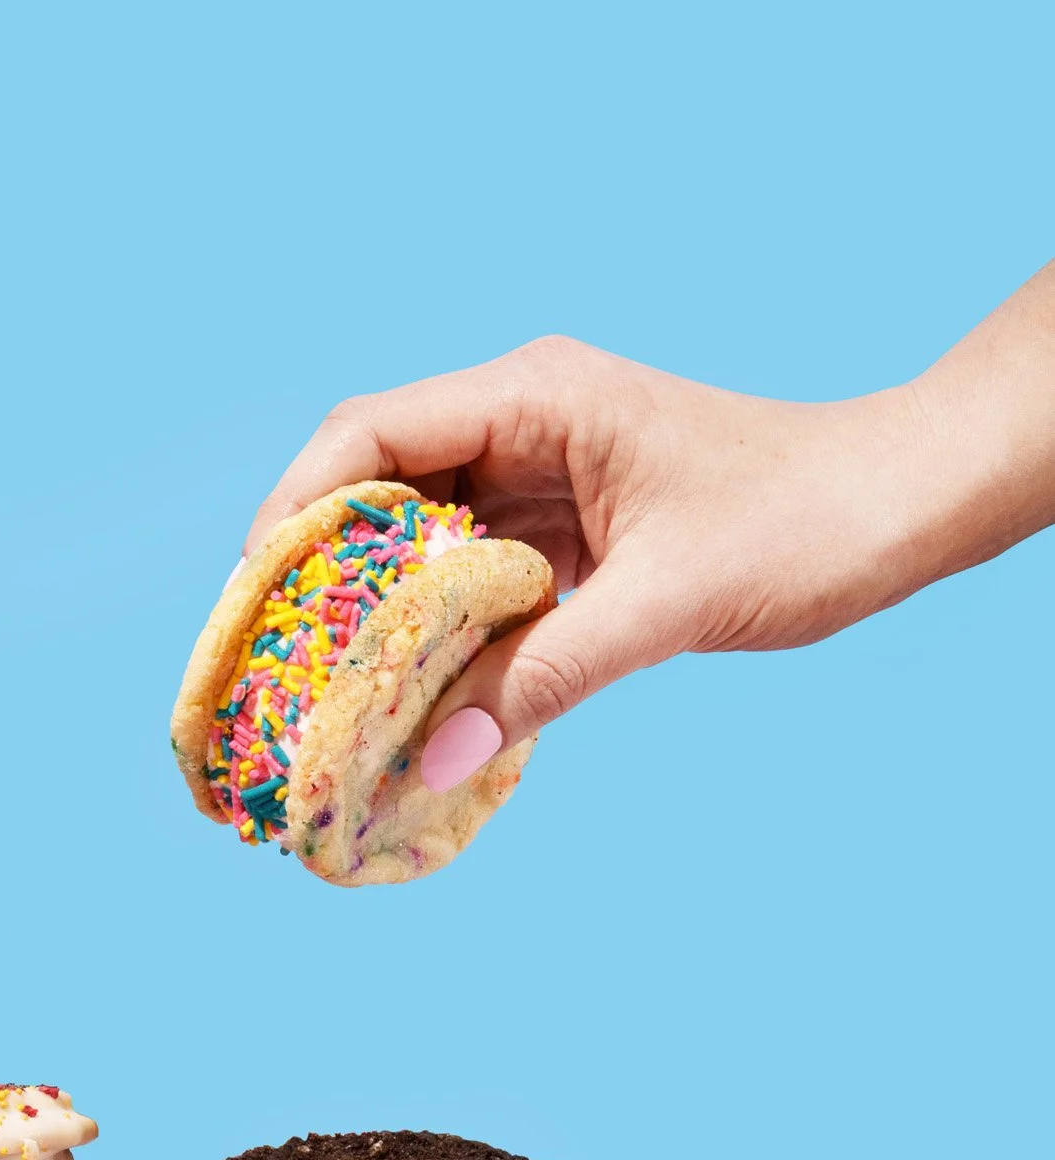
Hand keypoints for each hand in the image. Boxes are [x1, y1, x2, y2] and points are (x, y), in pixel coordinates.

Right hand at [247, 262, 1054, 789]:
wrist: (903, 507)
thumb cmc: (807, 522)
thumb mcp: (668, 604)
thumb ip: (543, 678)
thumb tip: (436, 762)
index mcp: (536, 397)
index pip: (371, 432)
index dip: (296, 508)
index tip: (256, 594)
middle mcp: (522, 421)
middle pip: (374, 483)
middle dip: (317, 570)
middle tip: (274, 658)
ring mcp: (538, 472)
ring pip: (413, 534)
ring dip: (370, 608)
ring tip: (324, 684)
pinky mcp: (557, 524)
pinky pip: (462, 573)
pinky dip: (429, 629)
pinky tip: (406, 690)